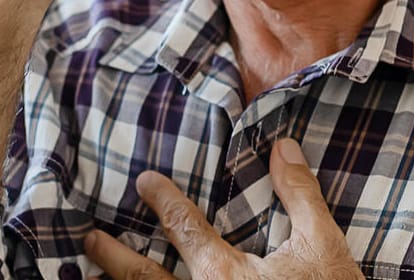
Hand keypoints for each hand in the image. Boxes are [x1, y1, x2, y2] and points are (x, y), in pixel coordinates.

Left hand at [85, 139, 363, 279]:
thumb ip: (300, 195)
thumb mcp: (324, 246)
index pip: (183, 227)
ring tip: (90, 278)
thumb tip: (282, 146)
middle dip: (113, 257)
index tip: (145, 182)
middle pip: (142, 278)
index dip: (163, 200)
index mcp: (224, 276)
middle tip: (89, 239)